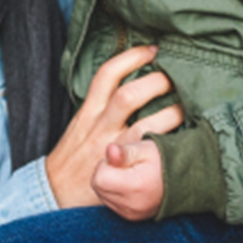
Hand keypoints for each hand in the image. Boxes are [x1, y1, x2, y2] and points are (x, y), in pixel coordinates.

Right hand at [44, 46, 173, 206]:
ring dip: (171, 112)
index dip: (131, 57)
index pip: (107, 74)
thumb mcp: (78, 125)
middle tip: (177, 76)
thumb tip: (126, 82)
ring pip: (145, 124)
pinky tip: (185, 137)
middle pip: (129, 95)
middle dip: (156, 81)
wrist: (55, 193)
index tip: (152, 49)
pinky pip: (149, 152)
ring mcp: (113, 148)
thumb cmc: (71, 157)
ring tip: (187, 105)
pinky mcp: (123, 169)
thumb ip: (98, 106)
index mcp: (88, 110)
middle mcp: (100, 126)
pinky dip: (169, 142)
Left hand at [92, 139, 164, 220]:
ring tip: (130, 174)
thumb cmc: (164, 159)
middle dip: (107, 173)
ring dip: (109, 183)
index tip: (123, 159)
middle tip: (127, 166)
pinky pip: (110, 203)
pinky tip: (130, 185)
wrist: (185, 179)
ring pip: (102, 195)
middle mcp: (132, 205)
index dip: (107, 163)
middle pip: (98, 187)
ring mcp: (132, 214)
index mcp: (135, 186)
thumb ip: (124, 151)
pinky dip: (115, 193)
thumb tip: (109, 150)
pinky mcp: (132, 218)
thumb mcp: (145, 148)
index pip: (99, 177)